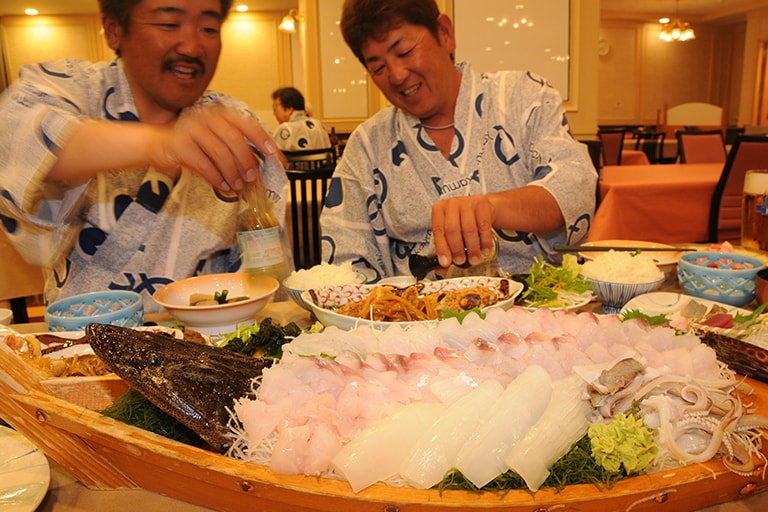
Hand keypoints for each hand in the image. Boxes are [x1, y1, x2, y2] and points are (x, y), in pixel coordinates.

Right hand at [149, 104, 278, 191]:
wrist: (156, 144)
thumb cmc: (191, 143)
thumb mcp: (215, 140)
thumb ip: (236, 149)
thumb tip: (259, 168)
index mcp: (220, 114)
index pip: (248, 125)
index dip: (264, 141)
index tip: (275, 157)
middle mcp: (207, 118)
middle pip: (236, 140)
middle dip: (248, 162)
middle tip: (254, 178)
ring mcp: (193, 130)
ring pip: (221, 154)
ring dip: (233, 173)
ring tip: (238, 186)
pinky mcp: (181, 146)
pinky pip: (205, 165)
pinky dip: (217, 179)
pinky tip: (223, 187)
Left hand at [431, 195, 495, 267]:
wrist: (481, 208)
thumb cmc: (462, 221)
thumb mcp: (451, 233)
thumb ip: (446, 250)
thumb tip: (441, 269)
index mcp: (439, 210)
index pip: (438, 231)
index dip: (442, 248)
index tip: (446, 262)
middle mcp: (451, 204)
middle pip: (452, 229)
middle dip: (457, 249)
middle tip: (461, 261)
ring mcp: (467, 202)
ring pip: (468, 229)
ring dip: (472, 248)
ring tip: (474, 259)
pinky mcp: (481, 204)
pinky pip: (484, 226)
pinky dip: (485, 241)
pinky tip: (484, 250)